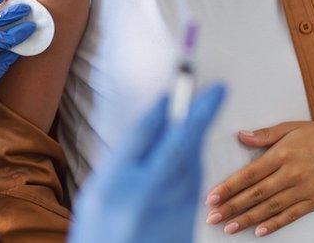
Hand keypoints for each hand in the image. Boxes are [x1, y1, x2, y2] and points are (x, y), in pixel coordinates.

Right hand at [68, 84, 225, 242]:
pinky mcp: (187, 222)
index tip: (177, 85)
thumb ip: (123, 160)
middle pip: (179, 144)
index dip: (163, 107)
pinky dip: (193, 162)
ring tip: (198, 116)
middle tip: (217, 89)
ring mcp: (170, 212)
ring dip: (196, 138)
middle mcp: (145, 197)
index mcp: (114, 185)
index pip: (142, 135)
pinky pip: (194, 183)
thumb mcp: (96, 194)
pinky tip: (188, 153)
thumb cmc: (99, 235)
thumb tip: (153, 124)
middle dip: (200, 114)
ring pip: (192, 164)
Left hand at [204, 120, 313, 236]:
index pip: (250, 174)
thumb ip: (264, 135)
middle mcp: (292, 174)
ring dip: (247, 219)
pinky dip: (274, 225)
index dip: (229, 187)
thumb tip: (240, 136)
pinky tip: (258, 231)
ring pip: (271, 208)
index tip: (212, 196)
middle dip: (232, 207)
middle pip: (257, 194)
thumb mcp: (290, 128)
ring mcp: (304, 190)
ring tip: (228, 227)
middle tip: (212, 217)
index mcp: (283, 154)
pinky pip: (291, 216)